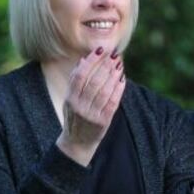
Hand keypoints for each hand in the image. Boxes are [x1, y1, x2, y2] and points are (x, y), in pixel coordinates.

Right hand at [55, 47, 125, 165]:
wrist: (77, 143)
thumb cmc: (75, 116)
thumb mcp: (70, 99)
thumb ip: (76, 81)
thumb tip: (84, 60)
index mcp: (70, 99)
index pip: (80, 76)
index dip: (91, 61)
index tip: (100, 50)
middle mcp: (79, 106)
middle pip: (94, 82)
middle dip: (105, 66)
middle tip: (114, 55)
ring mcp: (92, 115)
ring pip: (104, 91)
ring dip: (113, 75)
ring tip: (119, 64)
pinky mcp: (103, 122)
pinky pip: (113, 103)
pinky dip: (118, 89)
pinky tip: (122, 79)